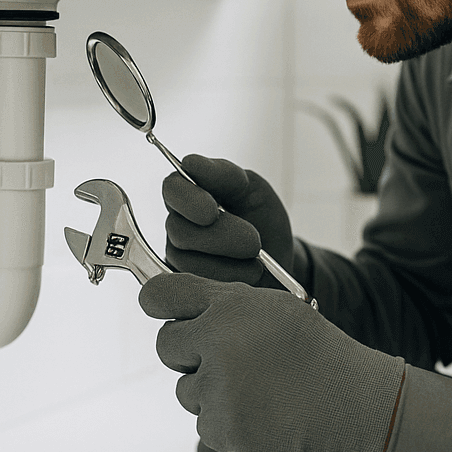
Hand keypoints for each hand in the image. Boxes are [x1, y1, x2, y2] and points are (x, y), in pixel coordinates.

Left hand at [140, 272, 405, 451]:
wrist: (349, 403)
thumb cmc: (312, 351)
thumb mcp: (274, 307)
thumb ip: (223, 302)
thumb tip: (170, 302)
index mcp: (230, 306)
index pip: (162, 293)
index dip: (156, 301)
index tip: (158, 307)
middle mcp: (218, 342)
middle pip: (166, 344)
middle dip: (187, 352)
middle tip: (226, 357)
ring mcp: (218, 388)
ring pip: (184, 389)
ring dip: (209, 391)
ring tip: (255, 388)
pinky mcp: (222, 428)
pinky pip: (203, 422)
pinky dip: (226, 421)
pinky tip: (260, 412)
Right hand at [163, 155, 292, 287]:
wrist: (279, 262)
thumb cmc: (262, 220)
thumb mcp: (253, 189)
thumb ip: (224, 174)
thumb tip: (191, 163)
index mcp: (190, 194)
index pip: (172, 188)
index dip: (188, 199)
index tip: (212, 210)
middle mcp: (178, 226)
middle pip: (179, 230)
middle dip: (221, 237)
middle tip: (254, 242)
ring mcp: (179, 259)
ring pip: (187, 262)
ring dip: (229, 262)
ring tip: (256, 262)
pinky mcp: (186, 289)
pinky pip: (196, 288)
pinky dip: (228, 281)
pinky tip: (247, 277)